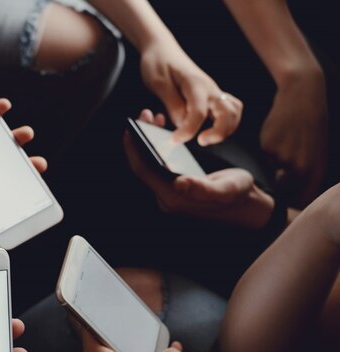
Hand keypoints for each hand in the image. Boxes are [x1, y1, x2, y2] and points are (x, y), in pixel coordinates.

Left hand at [124, 109, 273, 228]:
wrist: (249, 206)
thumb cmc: (238, 196)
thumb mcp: (225, 190)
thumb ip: (202, 189)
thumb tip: (178, 183)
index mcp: (173, 198)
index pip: (143, 170)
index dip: (134, 148)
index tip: (131, 125)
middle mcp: (167, 197)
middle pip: (143, 165)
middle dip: (140, 140)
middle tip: (145, 114)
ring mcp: (171, 192)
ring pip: (150, 164)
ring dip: (149, 141)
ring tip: (155, 118)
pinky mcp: (177, 187)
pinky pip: (159, 165)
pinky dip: (158, 147)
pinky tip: (165, 132)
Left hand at [139, 40, 242, 144]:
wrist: (162, 49)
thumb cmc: (158, 63)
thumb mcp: (158, 83)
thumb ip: (172, 103)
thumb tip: (181, 123)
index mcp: (195, 84)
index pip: (198, 112)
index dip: (188, 130)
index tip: (175, 140)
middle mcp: (209, 88)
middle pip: (229, 113)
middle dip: (219, 132)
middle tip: (201, 141)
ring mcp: (213, 92)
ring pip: (234, 112)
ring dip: (226, 129)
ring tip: (207, 138)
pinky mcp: (211, 96)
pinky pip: (229, 110)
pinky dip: (226, 123)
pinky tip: (211, 129)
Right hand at [260, 71, 327, 206]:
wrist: (302, 94)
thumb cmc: (312, 121)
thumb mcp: (319, 148)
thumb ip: (308, 171)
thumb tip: (291, 188)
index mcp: (316, 169)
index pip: (305, 198)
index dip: (296, 203)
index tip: (291, 202)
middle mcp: (300, 167)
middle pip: (284, 188)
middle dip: (281, 183)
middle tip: (282, 169)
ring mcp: (283, 157)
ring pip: (273, 168)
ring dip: (275, 161)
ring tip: (287, 140)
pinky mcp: (268, 147)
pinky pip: (265, 155)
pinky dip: (269, 147)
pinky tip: (278, 133)